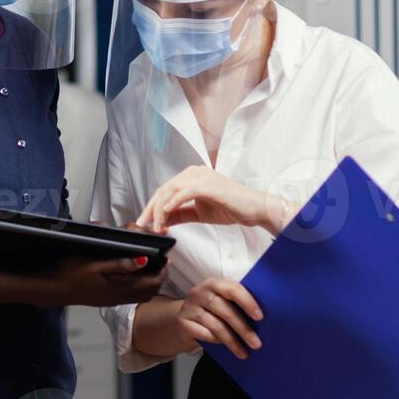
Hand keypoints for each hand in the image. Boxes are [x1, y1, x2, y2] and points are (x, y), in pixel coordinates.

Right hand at [50, 255, 165, 307]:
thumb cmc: (70, 273)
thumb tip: (143, 260)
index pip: (152, 283)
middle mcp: (119, 297)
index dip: (162, 270)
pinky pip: (130, 295)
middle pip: (150, 291)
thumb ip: (120, 263)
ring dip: (148, 282)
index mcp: (120, 288)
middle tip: (160, 261)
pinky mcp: (106, 299)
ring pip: (141, 295)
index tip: (165, 258)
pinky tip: (130, 275)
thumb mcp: (95, 264)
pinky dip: (137, 286)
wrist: (51, 288)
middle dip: (158, 276)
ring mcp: (112, 299)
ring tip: (148, 266)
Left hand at [136, 165, 292, 234]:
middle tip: (144, 225)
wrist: (255, 209)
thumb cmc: (231, 208)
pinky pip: (184, 192)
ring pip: (171, 190)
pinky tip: (166, 214)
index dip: (152, 206)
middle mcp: (194, 172)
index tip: (145, 222)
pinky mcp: (208, 184)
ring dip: (160, 210)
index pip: (165, 190)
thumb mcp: (199, 213)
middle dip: (151, 208)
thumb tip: (162, 221)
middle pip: (164, 188)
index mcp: (192, 176)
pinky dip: (173, 203)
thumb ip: (179, 215)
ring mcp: (201, 176)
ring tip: (157, 225)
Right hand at [178, 277, 262, 358]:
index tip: (259, 317)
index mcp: (213, 283)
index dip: (247, 302)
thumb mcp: (222, 301)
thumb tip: (261, 320)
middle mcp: (199, 292)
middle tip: (256, 343)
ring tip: (244, 352)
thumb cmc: (210, 311)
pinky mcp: (183, 322)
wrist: (182, 319)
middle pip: (226, 311)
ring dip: (232, 341)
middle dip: (243, 329)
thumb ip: (236, 304)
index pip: (232, 289)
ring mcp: (189, 307)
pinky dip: (217, 341)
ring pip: (216, 326)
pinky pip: (204, 334)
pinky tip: (225, 348)